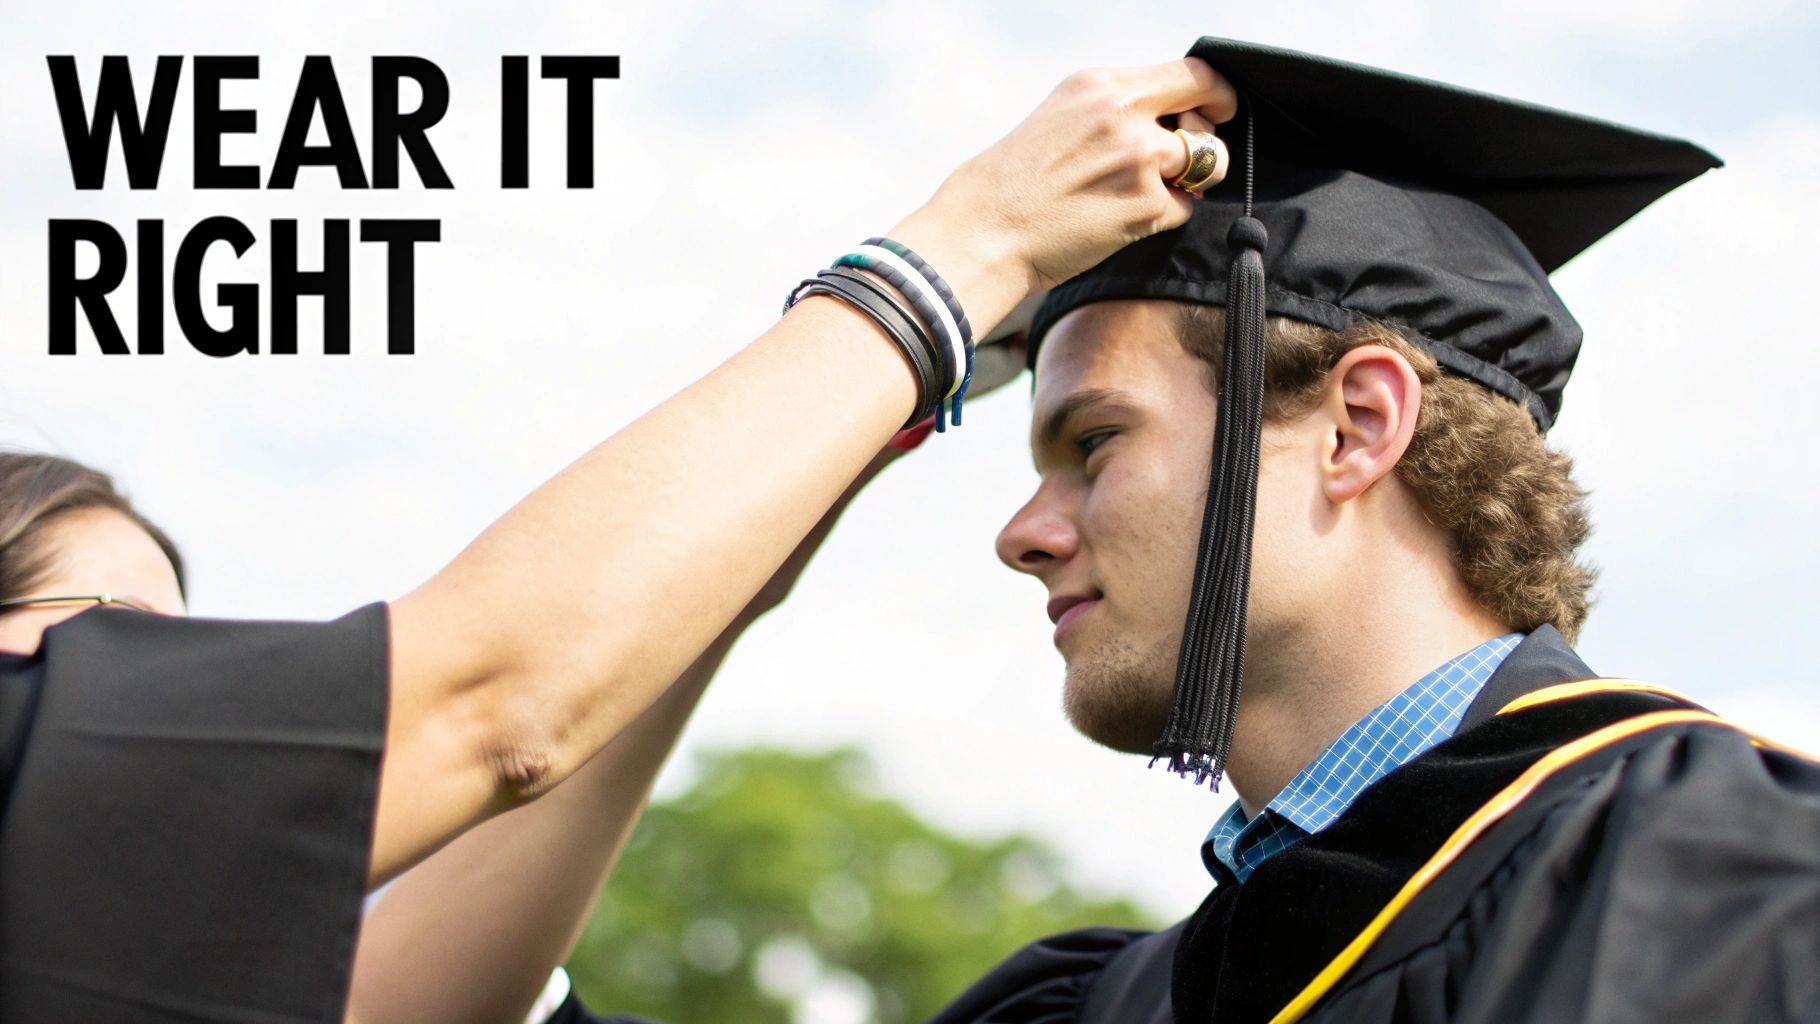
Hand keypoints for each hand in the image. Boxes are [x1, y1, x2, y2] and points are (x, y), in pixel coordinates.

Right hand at [890, 58, 1237, 334]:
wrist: (984, 231)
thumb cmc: (1013, 183)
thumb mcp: (1061, 116)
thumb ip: (1116, 108)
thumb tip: (1172, 120)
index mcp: (1101, 85)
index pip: (1191, 71)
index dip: (1216, 92)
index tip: (1216, 108)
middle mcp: (1125, 114)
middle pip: (1208, 115)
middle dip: (1208, 138)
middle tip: (1188, 161)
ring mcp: (1140, 160)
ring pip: (1205, 164)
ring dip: (1189, 182)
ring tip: (1144, 193)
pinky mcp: (1145, 206)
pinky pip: (1182, 209)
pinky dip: (1161, 217)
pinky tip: (1120, 219)